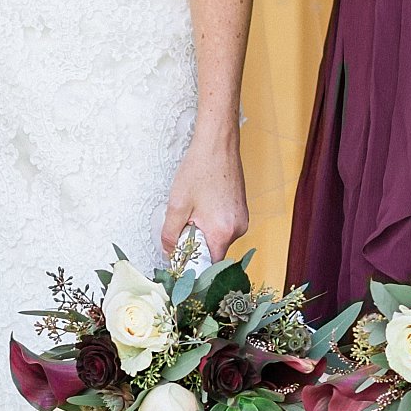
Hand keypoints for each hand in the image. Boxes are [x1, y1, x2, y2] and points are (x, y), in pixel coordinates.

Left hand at [161, 132, 247, 260]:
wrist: (217, 144)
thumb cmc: (199, 169)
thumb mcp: (177, 205)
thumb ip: (170, 234)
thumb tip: (168, 252)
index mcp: (223, 231)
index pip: (209, 265)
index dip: (193, 265)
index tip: (180, 261)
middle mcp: (238, 228)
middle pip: (213, 252)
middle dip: (196, 246)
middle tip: (182, 228)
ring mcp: (242, 219)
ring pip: (218, 239)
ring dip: (203, 233)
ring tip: (193, 211)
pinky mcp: (241, 211)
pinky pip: (223, 227)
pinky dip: (211, 223)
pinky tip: (202, 206)